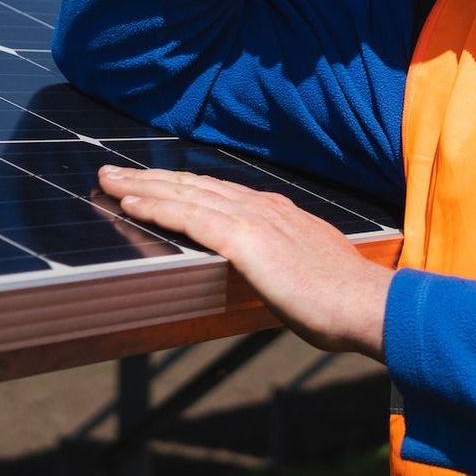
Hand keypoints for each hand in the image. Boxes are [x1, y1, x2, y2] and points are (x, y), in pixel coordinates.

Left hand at [97, 165, 391, 359]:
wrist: (366, 302)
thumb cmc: (342, 298)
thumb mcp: (307, 269)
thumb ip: (282, 262)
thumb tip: (269, 271)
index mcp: (277, 211)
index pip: (215, 191)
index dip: (179, 185)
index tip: (150, 181)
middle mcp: (262, 206)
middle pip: (194, 185)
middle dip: (150, 177)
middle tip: (112, 172)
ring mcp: (255, 220)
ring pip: (186, 195)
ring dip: (144, 186)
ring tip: (110, 182)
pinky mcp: (248, 240)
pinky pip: (192, 219)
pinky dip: (159, 208)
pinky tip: (133, 204)